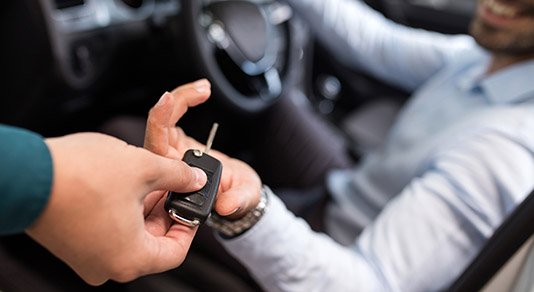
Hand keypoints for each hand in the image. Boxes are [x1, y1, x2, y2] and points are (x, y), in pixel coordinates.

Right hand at [26, 132, 206, 285]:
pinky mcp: (72, 245)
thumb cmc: (80, 176)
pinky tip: (124, 185)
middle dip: (164, 211)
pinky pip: (109, 233)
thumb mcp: (144, 168)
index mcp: (131, 259)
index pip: (175, 252)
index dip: (189, 226)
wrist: (25, 173)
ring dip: (143, 208)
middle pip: (152, 243)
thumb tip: (194, 180)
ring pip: (130, 236)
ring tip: (148, 179)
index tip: (191, 205)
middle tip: (171, 185)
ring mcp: (87, 258)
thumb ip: (177, 176)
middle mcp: (108, 266)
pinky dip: (122, 212)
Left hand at [144, 79, 262, 218]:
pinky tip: (202, 90)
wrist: (237, 192)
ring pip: (163, 121)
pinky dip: (185, 100)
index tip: (169, 103)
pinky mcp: (177, 141)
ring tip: (204, 88)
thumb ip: (236, 202)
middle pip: (156, 131)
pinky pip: (173, 117)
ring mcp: (171, 152)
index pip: (156, 153)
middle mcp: (167, 166)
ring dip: (181, 98)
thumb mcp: (242, 200)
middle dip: (171, 105)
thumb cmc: (236, 198)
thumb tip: (226, 204)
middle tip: (199, 91)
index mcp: (173, 183)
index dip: (159, 125)